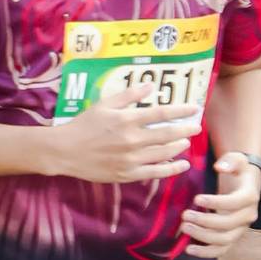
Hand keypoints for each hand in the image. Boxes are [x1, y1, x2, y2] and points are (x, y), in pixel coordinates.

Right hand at [44, 90, 198, 184]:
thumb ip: (128, 95)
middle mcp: (132, 139)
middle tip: (196, 126)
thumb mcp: (103, 104)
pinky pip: (155, 172)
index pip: (161, 113)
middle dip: (185, 129)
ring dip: (178, 147)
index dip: (180, 111)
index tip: (194, 108)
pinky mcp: (127, 174)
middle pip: (167, 134)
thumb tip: (150, 86)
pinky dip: (171, 169)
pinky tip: (181, 164)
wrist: (64, 151)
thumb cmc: (83, 125)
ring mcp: (130, 159)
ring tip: (186, 142)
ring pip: (164, 153)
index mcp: (126, 120)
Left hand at [183, 152, 260, 258]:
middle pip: (228, 224)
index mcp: (249, 196)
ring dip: (203, 236)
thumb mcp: (237, 159)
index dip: (216, 202)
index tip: (196, 198)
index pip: (235, 202)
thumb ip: (230, 161)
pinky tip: (188, 249)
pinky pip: (221, 250)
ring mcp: (240, 228)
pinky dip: (206, 253)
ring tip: (184, 227)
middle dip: (205, 221)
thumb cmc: (237, 170)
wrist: (244, 183)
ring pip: (224, 239)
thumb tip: (220, 167)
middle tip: (185, 215)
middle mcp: (248, 215)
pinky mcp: (232, 237)